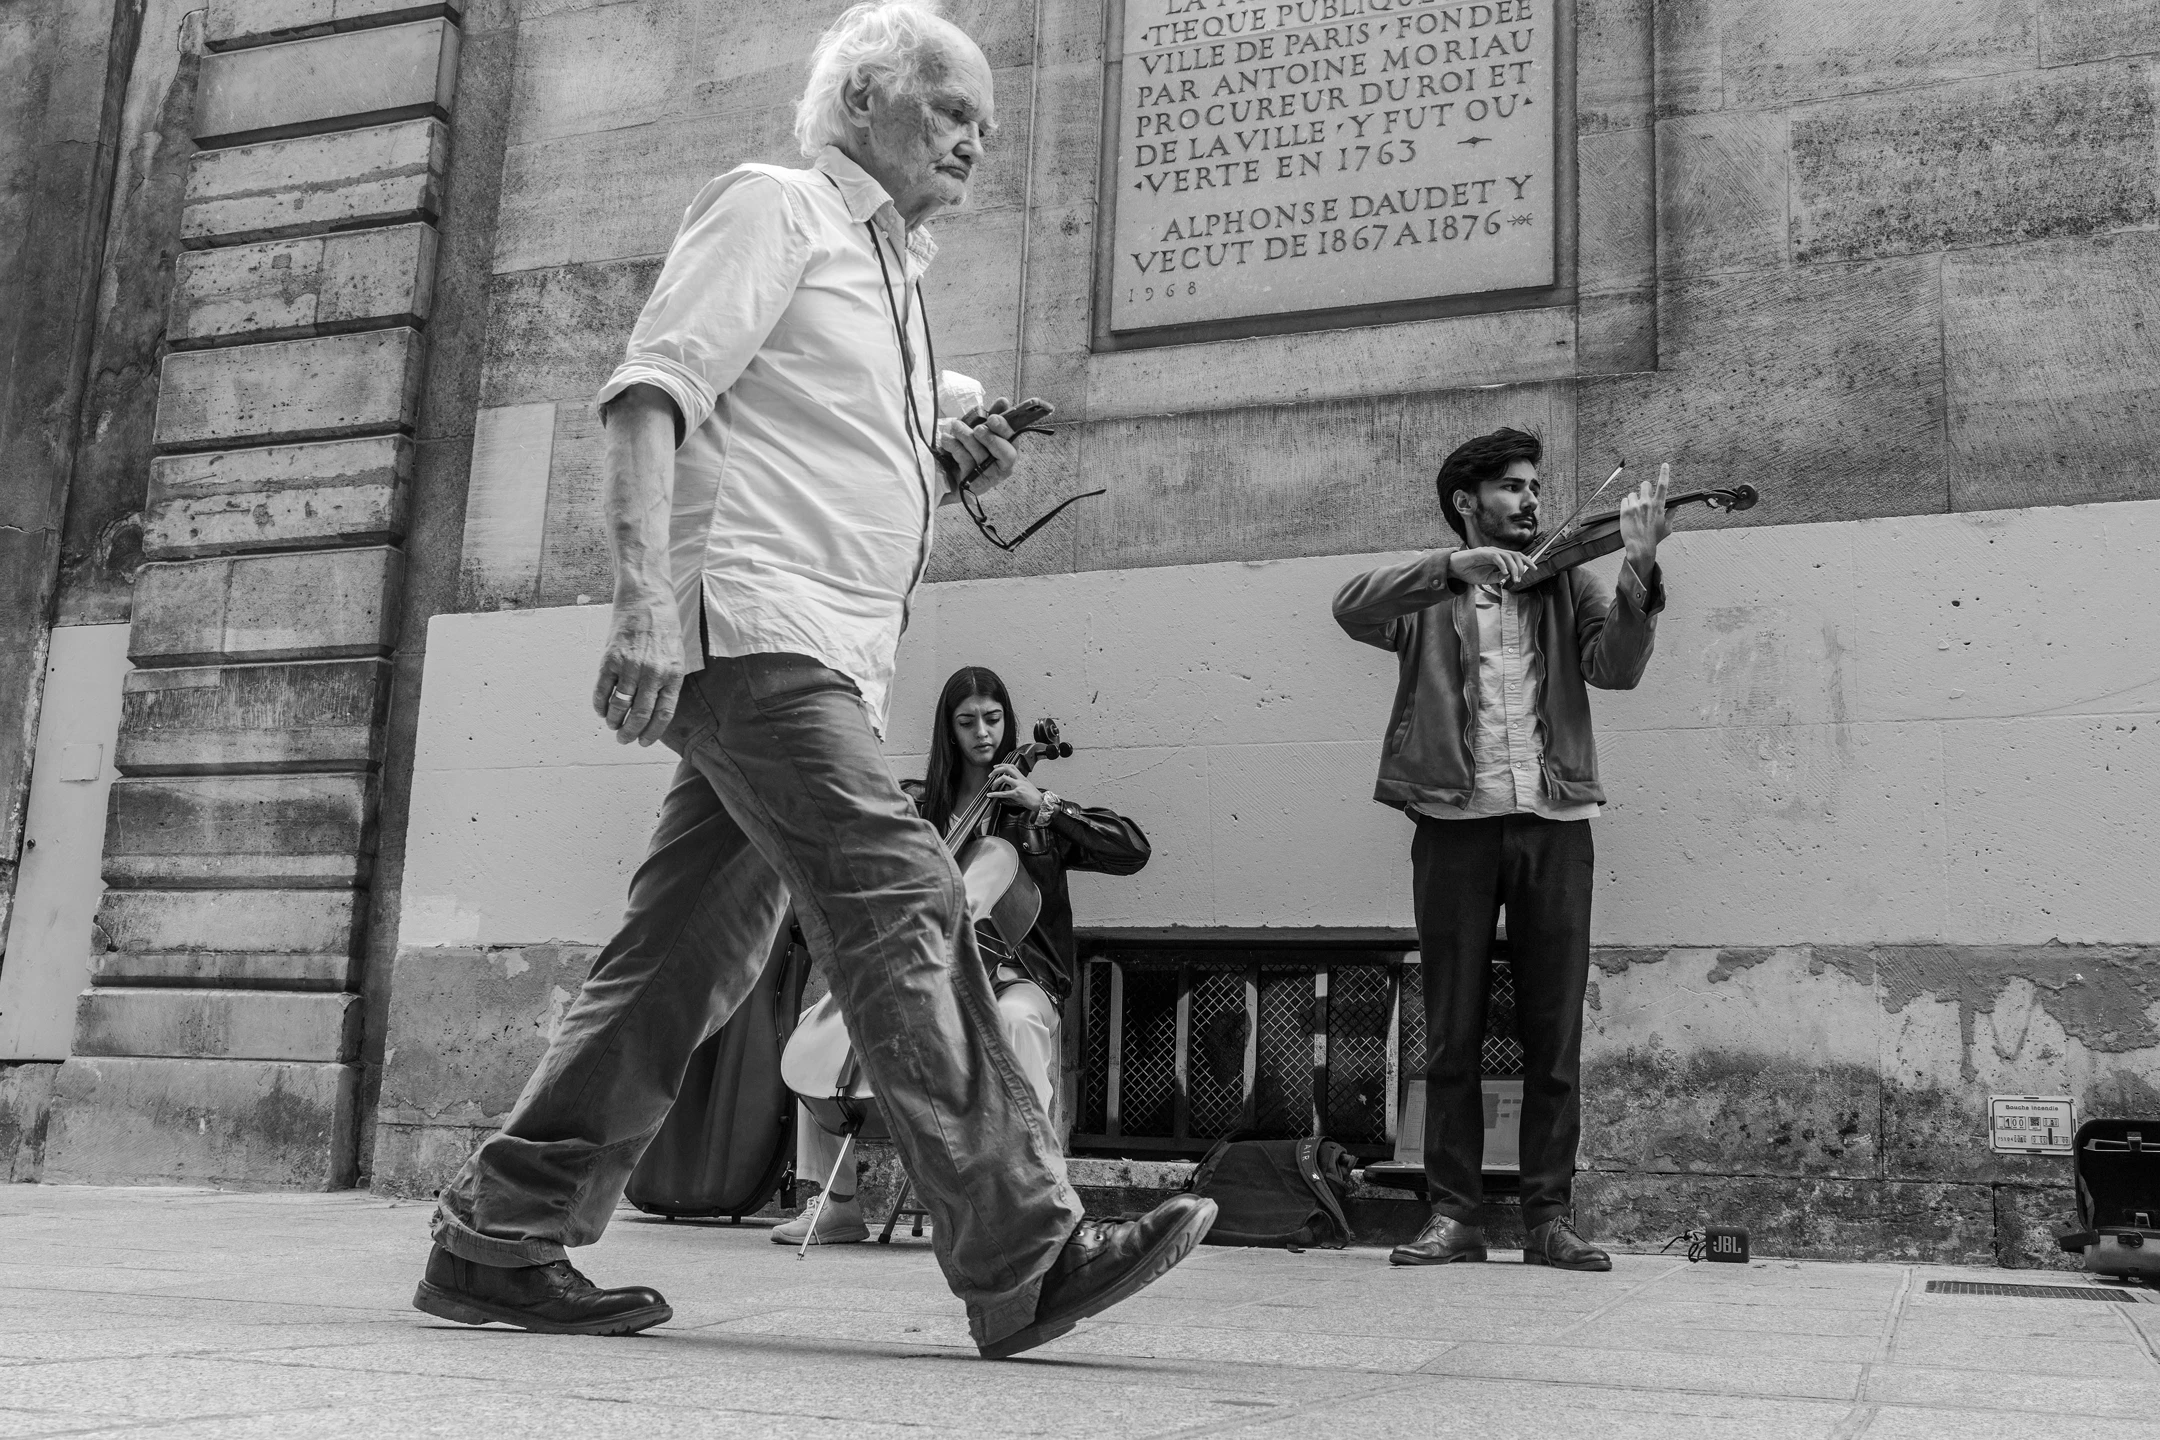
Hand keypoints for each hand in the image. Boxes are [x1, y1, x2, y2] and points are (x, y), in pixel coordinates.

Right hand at [592, 596, 683, 745]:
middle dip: (630, 733)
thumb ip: (668, 683)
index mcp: (672, 675)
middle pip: (640, 715)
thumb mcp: (677, 657)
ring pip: (620, 706)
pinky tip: (601, 710)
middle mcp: (652, 673)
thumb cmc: (664, 628)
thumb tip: (655, 713)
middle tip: (624, 740)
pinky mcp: (610, 658)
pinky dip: (600, 705)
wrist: (647, 598)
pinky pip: (602, 690)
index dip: (652, 733)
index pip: (663, 715)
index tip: (643, 742)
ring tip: (613, 725)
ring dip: (614, 721)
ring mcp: (630, 666)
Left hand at [938, 398, 1021, 492]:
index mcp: (1008, 449)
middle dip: (990, 438)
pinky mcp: (974, 484)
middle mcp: (1003, 465)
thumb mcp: (980, 429)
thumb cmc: (969, 448)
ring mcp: (989, 476)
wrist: (948, 473)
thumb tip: (1003, 401)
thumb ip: (993, 416)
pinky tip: (946, 440)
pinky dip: (954, 447)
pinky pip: (965, 461)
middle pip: (1004, 453)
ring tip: (955, 426)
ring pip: (980, 455)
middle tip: (977, 429)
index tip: (992, 418)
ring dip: (966, 437)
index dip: (1004, 428)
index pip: (1013, 439)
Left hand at [985, 762, 1044, 814]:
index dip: (1002, 765)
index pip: (1012, 766)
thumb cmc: (1035, 796)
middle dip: (996, 770)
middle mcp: (1020, 780)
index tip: (996, 767)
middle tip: (990, 774)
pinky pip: (1004, 793)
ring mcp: (1018, 786)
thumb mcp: (1028, 786)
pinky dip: (995, 794)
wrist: (1042, 802)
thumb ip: (1019, 783)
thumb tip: (1010, 785)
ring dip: (995, 782)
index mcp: (1022, 778)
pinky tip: (991, 795)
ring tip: (992, 787)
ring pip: (1004, 778)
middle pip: (1007, 769)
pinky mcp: (1017, 794)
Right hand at [1448, 546, 1531, 585]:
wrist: (1454, 569)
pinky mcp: (1482, 553)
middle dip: (1523, 565)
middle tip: (1521, 578)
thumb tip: (1509, 576)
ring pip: (1508, 556)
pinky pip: (1496, 557)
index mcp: (1498, 558)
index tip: (1534, 568)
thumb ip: (1498, 577)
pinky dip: (1502, 565)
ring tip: (1514, 578)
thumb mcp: (1487, 579)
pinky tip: (1504, 573)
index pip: (1516, 557)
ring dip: (1513, 568)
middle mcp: (1496, 552)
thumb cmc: (1469, 572)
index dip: (1527, 561)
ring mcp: (1489, 552)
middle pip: (1515, 555)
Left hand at [1619, 462, 1672, 570]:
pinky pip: (1624, 501)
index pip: (1663, 485)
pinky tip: (1628, 515)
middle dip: (1644, 488)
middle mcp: (1647, 503)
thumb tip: (1675, 507)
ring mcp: (1636, 506)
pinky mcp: (1625, 510)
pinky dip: (1625, 506)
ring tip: (1634, 513)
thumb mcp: (1667, 527)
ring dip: (1633, 501)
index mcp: (1659, 506)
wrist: (1640, 547)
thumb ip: (1671, 515)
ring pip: (1632, 494)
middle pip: (1645, 484)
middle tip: (1642, 498)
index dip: (1664, 473)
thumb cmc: (1654, 538)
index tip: (1665, 465)